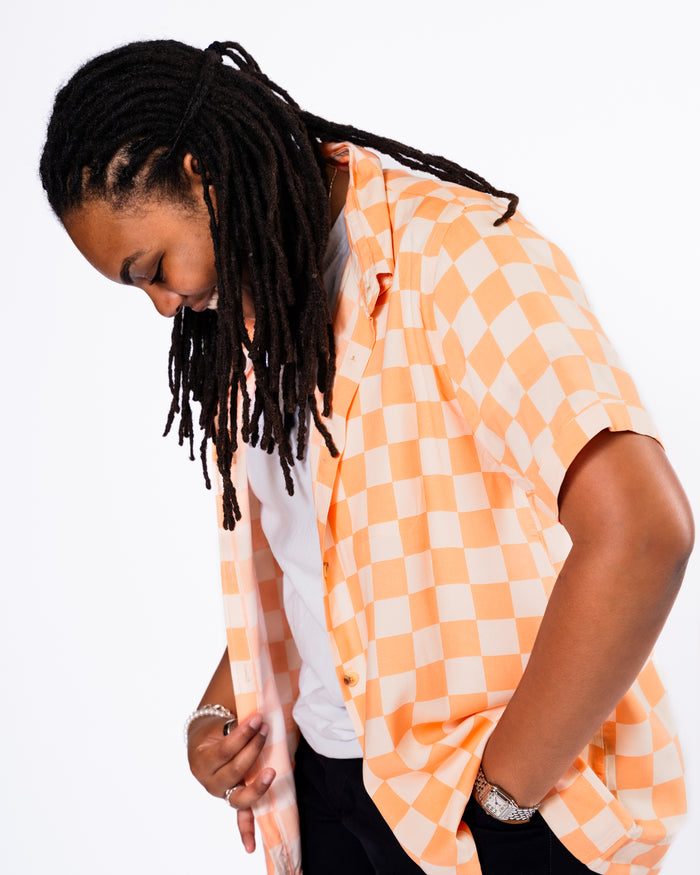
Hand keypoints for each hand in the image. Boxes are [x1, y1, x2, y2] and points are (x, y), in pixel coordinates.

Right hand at [187, 712, 275, 852]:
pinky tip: (251, 847)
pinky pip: (241, 818)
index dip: (242, 734)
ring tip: (271, 772)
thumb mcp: (219, 723)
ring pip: (239, 796)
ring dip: (257, 786)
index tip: (258, 719)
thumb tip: (261, 708)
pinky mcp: (234, 800)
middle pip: (234, 770)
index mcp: (201, 760)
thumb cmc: (216, 729)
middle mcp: (209, 781)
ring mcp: (222, 793)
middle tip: (266, 729)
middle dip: (253, 749)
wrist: (204, 741)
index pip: (225, 749)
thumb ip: (238, 722)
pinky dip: (246, 832)